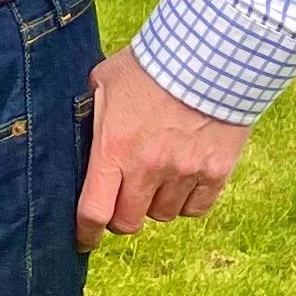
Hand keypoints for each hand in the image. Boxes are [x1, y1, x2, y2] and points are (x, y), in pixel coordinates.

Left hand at [75, 49, 250, 251]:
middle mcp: (148, 169)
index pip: (94, 210)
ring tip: (154, 178)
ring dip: (153, 204)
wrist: (208, 55)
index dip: (86, 231)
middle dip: (120, 216)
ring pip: (163, 215)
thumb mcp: (103, 83)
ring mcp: (184, 173)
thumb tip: (80, 133)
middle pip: (128, 222)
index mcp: (114, 149)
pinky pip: (196, 208)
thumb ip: (91, 116)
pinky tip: (182, 180)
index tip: (83, 239)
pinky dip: (186, 201)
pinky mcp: (216, 172)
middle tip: (121, 199)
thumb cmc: (148, 65)